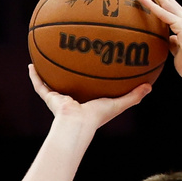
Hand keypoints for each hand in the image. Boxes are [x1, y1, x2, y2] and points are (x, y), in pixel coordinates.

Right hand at [28, 64, 149, 129]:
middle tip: (71, 57)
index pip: (90, 89)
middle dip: (70, 73)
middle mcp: (74, 99)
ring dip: (49, 72)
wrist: (78, 123)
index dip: (92, 80)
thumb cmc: (98, 116)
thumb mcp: (119, 103)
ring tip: (45, 57)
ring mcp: (60, 98)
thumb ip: (135, 96)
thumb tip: (150, 86)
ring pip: (53, 83)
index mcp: (89, 101)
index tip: (94, 68)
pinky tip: (31, 64)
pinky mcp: (50, 98)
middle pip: (71, 83)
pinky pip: (40, 85)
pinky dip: (35, 76)